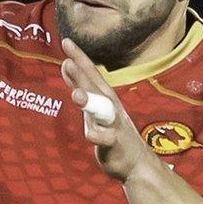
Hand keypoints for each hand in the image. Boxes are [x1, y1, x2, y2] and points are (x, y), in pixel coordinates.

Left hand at [60, 38, 154, 180]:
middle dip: (82, 72)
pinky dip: (97, 136)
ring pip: (101, 110)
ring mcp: (114, 124)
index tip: (66, 41)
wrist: (136, 163)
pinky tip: (89, 135)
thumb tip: (66, 63)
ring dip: (89, 102)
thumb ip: (79, 86)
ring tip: (76, 95)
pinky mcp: (115, 143)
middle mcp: (110, 106)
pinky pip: (105, 139)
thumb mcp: (93, 106)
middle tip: (68, 59)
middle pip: (95, 86)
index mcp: (104, 96)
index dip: (79, 57)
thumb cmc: (111, 131)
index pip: (90, 72)